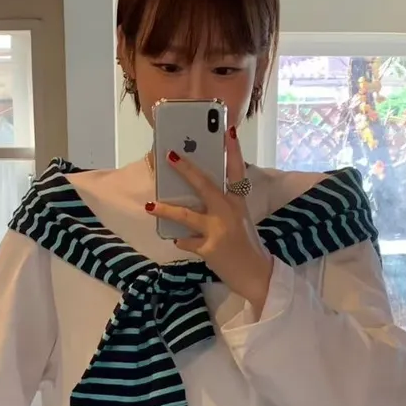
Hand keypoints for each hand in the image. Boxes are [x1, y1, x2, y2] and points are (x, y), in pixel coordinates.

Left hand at [147, 126, 272, 314]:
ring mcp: (219, 229)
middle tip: (170, 155)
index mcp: (238, 202)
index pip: (237, 171)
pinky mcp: (209, 248)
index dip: (233, 151)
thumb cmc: (245, 245)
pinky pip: (186, 241)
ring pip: (186, 215)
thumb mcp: (238, 220)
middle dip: (186, 170)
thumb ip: (221, 206)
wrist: (256, 274)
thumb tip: (192, 196)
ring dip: (166, 210)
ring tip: (150, 205)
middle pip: (205, 185)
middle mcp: (229, 212)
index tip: (229, 131)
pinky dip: (180, 240)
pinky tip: (176, 239)